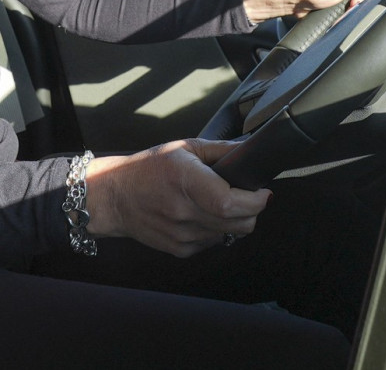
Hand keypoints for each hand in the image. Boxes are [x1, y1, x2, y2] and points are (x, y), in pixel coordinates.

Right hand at [84, 140, 271, 256]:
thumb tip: (250, 150)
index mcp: (186, 182)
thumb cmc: (148, 169)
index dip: (255, 201)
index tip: (262, 192)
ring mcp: (181, 234)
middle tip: (249, 198)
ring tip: (223, 204)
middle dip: (253, 211)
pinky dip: (218, 231)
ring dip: (236, 221)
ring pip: (230, 235)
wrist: (112, 198)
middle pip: (239, 224)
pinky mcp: (178, 249)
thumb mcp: (184, 148)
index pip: (230, 203)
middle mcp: (183, 211)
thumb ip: (221, 149)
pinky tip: (204, 216)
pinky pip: (213, 243)